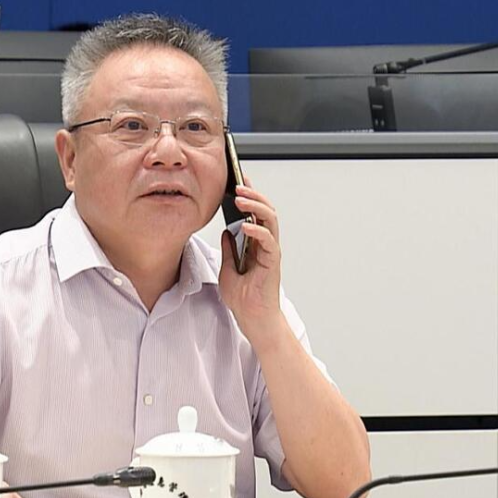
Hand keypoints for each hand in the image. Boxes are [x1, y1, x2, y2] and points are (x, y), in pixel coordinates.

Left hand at [219, 181, 283, 340]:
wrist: (252, 319)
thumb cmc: (243, 299)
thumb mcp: (227, 269)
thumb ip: (228, 249)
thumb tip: (225, 231)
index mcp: (254, 243)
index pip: (254, 213)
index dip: (248, 194)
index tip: (237, 179)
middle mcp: (265, 244)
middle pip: (265, 210)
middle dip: (253, 194)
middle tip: (238, 184)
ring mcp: (270, 252)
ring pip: (270, 220)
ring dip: (256, 206)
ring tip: (240, 198)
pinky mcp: (272, 262)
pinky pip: (268, 240)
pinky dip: (258, 230)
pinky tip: (246, 224)